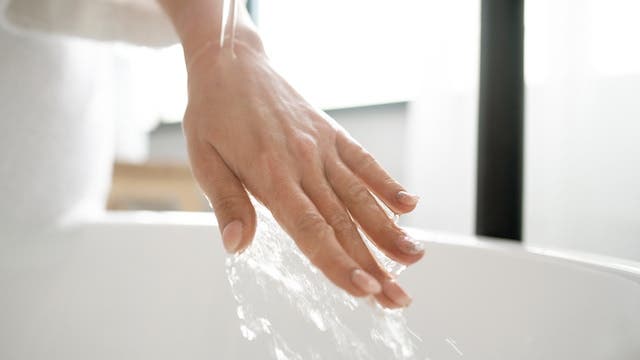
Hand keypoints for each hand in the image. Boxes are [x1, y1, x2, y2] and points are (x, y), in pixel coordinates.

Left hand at [183, 37, 423, 307]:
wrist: (231, 62)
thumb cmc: (213, 113)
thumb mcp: (204, 159)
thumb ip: (226, 202)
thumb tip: (237, 246)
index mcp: (271, 175)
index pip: (310, 230)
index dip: (338, 262)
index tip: (364, 290)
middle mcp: (304, 163)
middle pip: (344, 222)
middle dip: (373, 264)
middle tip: (398, 298)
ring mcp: (322, 147)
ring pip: (361, 196)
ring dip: (389, 231)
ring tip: (414, 259)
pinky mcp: (332, 133)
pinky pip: (364, 161)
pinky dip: (387, 184)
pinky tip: (408, 206)